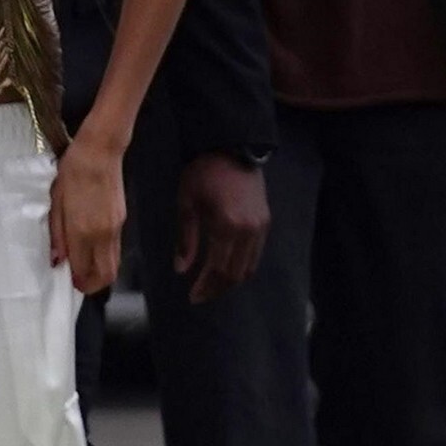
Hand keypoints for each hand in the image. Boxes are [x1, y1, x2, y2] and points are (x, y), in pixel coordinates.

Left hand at [51, 125, 125, 295]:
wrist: (100, 151)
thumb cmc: (72, 172)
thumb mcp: (56, 202)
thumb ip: (57, 234)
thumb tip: (57, 260)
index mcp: (83, 231)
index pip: (84, 270)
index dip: (78, 282)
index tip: (69, 282)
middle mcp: (103, 234)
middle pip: (107, 274)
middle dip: (94, 285)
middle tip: (79, 282)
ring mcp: (116, 227)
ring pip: (114, 263)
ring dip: (101, 272)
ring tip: (84, 267)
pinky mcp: (122, 219)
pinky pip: (116, 248)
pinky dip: (105, 257)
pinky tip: (91, 248)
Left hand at [175, 153, 269, 303]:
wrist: (231, 147)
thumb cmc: (203, 173)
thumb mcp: (187, 204)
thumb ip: (186, 239)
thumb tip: (180, 270)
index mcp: (226, 226)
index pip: (218, 270)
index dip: (205, 287)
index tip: (192, 297)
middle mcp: (249, 231)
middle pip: (235, 274)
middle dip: (217, 288)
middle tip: (200, 295)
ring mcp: (260, 227)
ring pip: (248, 267)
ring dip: (230, 280)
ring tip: (211, 284)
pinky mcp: (265, 222)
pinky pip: (256, 254)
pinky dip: (241, 266)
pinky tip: (225, 266)